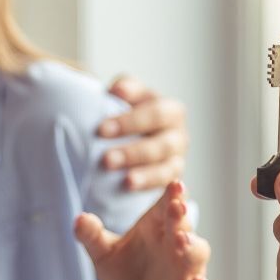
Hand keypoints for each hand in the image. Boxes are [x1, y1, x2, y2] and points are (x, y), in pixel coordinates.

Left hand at [75, 181, 211, 279]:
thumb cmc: (125, 275)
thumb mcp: (104, 254)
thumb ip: (92, 236)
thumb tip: (78, 219)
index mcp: (155, 228)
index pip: (166, 206)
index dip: (173, 195)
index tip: (174, 184)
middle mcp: (174, 245)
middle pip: (183, 225)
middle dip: (181, 215)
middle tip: (176, 206)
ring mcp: (185, 271)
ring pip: (198, 253)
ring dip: (192, 246)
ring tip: (181, 241)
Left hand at [99, 76, 187, 190]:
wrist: (128, 134)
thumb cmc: (125, 111)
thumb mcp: (125, 95)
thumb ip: (124, 88)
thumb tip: (118, 90)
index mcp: (170, 110)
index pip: (155, 113)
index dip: (130, 122)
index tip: (101, 130)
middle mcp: (178, 136)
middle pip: (161, 145)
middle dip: (133, 153)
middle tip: (106, 160)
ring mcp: (177, 161)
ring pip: (167, 170)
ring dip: (145, 176)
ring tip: (125, 181)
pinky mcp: (170, 182)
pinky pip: (164, 188)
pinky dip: (149, 189)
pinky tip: (131, 191)